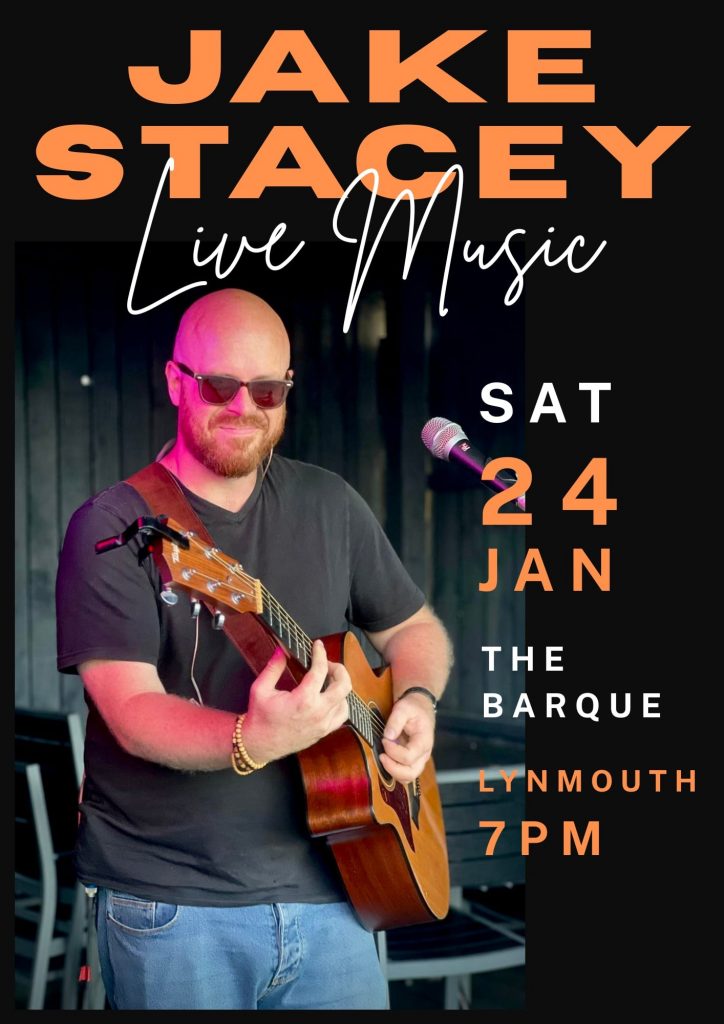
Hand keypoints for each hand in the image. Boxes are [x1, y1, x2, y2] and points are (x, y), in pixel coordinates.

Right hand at [242, 640, 350, 762]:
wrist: (259, 744)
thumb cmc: (259, 717)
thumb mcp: (260, 689)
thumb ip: (273, 668)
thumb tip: (282, 651)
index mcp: (303, 700)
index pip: (320, 670)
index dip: (320, 654)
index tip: (317, 645)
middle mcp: (318, 712)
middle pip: (343, 685)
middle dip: (338, 669)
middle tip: (327, 664)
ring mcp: (323, 724)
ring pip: (345, 700)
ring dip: (340, 686)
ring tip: (328, 680)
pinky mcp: (323, 732)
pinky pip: (342, 715)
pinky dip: (341, 703)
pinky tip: (331, 697)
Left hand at [379, 692, 435, 783]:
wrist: (421, 707)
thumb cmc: (414, 707)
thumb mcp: (404, 708)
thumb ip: (395, 721)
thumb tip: (388, 736)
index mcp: (424, 741)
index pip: (409, 756)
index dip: (393, 751)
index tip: (384, 740)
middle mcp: (424, 754)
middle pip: (411, 773)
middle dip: (393, 768)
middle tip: (381, 756)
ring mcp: (419, 759)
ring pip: (408, 777)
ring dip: (393, 771)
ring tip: (383, 757)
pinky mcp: (413, 760)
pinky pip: (404, 774)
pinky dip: (394, 771)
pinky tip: (387, 759)